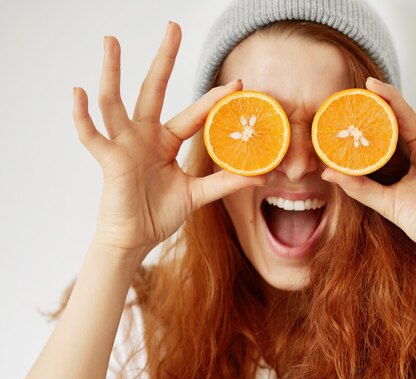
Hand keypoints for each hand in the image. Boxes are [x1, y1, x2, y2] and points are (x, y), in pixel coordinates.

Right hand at [73, 22, 264, 256]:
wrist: (135, 238)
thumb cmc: (160, 214)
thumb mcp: (197, 195)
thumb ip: (225, 183)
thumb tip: (261, 176)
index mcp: (166, 141)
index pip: (194, 114)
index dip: (214, 99)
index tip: (237, 84)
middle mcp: (145, 135)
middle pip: (154, 89)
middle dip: (164, 59)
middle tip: (173, 27)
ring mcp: (124, 144)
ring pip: (116, 102)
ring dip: (112, 72)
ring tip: (111, 41)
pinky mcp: (109, 160)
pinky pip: (92, 135)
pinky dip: (83, 115)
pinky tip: (79, 91)